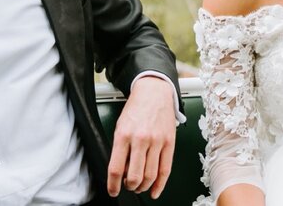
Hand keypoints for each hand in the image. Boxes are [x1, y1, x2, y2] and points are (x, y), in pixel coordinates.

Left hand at [107, 75, 176, 198]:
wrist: (154, 92)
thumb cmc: (136, 109)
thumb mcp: (120, 126)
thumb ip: (120, 148)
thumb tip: (120, 172)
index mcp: (124, 135)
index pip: (116, 168)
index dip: (113, 185)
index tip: (113, 191)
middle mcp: (140, 139)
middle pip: (135, 176)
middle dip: (130, 187)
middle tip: (128, 186)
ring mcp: (157, 141)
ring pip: (150, 176)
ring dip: (143, 187)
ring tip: (139, 186)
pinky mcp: (169, 143)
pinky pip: (165, 170)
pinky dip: (159, 185)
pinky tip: (154, 191)